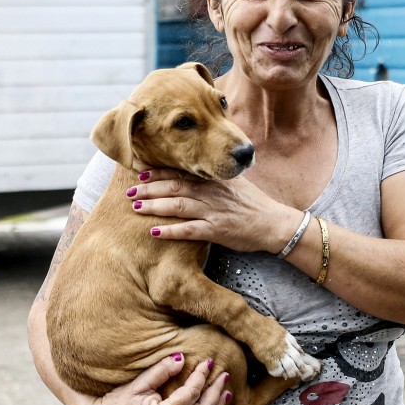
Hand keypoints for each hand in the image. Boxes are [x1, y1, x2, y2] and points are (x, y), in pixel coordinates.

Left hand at [128, 169, 294, 252]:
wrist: (275, 223)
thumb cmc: (255, 205)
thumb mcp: (236, 184)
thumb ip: (217, 178)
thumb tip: (202, 172)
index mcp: (214, 181)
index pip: (182, 173)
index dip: (159, 173)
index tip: (141, 172)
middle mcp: (211, 193)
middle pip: (174, 188)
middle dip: (150, 188)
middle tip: (129, 190)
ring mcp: (213, 211)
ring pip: (178, 206)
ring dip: (155, 206)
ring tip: (136, 207)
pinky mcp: (217, 230)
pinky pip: (189, 230)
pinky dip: (171, 231)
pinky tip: (154, 232)